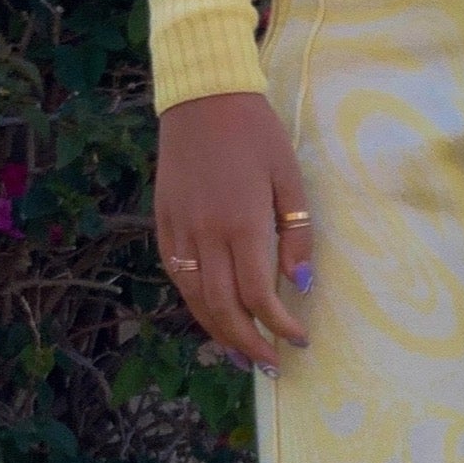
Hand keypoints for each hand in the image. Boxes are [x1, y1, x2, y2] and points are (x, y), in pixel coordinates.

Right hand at [155, 90, 311, 374]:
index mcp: (242, 224)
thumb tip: (300, 283)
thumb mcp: (289, 179)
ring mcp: (179, 230)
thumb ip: (296, 234)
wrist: (203, 98)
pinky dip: (194, 302)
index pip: (258, 296)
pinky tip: (211, 315)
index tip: (298, 340)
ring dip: (218, 332)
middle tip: (269, 365)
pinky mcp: (163, 222)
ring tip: (240, 353)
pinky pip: (177, 275)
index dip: (279, 326)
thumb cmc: (256, 135)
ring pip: (195, 298)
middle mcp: (206, 235)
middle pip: (223, 309)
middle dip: (248, 344)